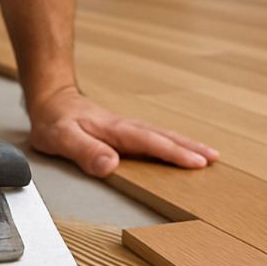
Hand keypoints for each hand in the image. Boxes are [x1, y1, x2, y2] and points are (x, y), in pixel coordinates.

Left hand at [27, 86, 219, 177]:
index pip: (152, 142)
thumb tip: (110, 164)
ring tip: (208, 155)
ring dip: (186, 145)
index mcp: (117, 130)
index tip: (197, 163)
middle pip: (165, 137)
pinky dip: (172, 144)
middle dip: (191, 148)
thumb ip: (85, 151)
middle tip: (215, 159)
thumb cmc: (54, 121)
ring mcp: (127, 129)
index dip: (175, 153)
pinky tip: (179, 150)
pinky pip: (154, 138)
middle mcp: (127, 128)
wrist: (51, 101)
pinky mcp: (124, 133)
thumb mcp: (61, 138)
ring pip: (163, 136)